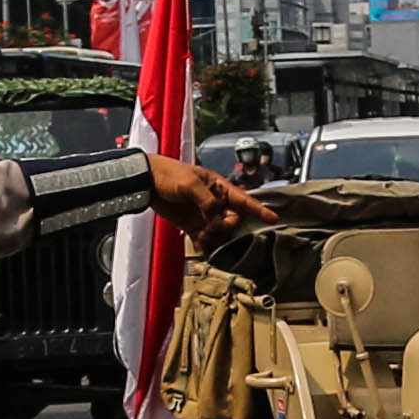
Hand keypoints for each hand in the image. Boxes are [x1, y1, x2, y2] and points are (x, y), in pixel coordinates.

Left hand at [148, 154, 275, 244]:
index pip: (243, 199)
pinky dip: (204, 244)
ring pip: (219, 232)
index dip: (258, 209)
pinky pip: (204, 239)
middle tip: (215, 224)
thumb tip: (218, 217)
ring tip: (203, 235)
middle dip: (227, 226)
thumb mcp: (190, 184)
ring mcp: (204, 215)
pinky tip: (201, 244)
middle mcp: (214, 202)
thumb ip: (207, 201)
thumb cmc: (169, 174)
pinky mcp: (192, 225)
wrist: (146, 182)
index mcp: (218, 187)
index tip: (273, 218)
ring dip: (215, 237)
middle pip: (232, 220)